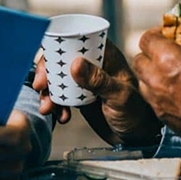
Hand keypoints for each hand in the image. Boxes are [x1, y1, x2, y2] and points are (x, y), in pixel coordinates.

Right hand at [34, 39, 162, 146]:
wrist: (139, 138)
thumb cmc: (138, 113)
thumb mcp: (119, 96)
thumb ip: (98, 81)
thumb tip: (74, 63)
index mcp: (105, 54)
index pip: (74, 41)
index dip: (55, 51)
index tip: (45, 69)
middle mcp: (93, 63)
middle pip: (60, 59)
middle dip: (46, 73)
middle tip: (41, 88)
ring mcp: (85, 80)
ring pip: (57, 78)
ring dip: (48, 91)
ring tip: (48, 109)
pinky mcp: (80, 96)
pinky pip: (60, 95)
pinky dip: (55, 104)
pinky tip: (61, 116)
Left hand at [132, 28, 180, 148]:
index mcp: (169, 59)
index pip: (147, 39)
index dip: (156, 34)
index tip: (167, 35)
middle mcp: (157, 80)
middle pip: (138, 61)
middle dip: (150, 55)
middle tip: (166, 55)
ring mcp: (158, 101)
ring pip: (142, 83)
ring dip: (151, 76)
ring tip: (170, 76)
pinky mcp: (163, 118)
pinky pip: (152, 101)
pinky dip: (159, 94)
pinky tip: (176, 94)